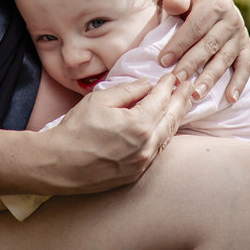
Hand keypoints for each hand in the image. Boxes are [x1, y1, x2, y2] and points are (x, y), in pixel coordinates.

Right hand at [41, 72, 193, 192]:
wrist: (60, 164)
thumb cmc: (75, 130)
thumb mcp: (98, 100)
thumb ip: (126, 91)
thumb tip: (146, 85)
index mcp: (138, 124)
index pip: (160, 100)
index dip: (167, 86)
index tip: (172, 76)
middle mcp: (146, 145)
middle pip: (171, 118)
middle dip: (181, 99)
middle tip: (189, 86)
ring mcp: (142, 162)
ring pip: (167, 136)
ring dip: (176, 117)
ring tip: (183, 104)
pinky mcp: (136, 173)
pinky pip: (157, 151)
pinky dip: (164, 135)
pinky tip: (166, 127)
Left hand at [159, 0, 249, 102]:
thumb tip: (171, 6)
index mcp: (213, 4)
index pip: (195, 27)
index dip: (179, 44)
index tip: (163, 61)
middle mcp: (230, 20)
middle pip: (209, 46)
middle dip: (191, 65)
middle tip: (177, 81)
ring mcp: (239, 36)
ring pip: (224, 59)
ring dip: (211, 78)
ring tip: (196, 94)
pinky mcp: (245, 47)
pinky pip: (244, 67)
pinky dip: (239, 83)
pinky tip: (230, 99)